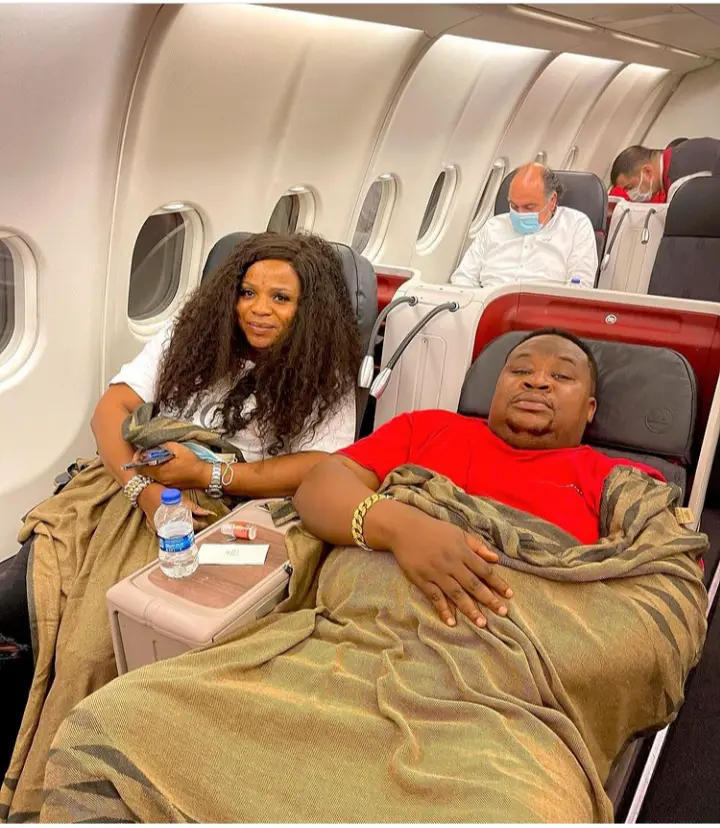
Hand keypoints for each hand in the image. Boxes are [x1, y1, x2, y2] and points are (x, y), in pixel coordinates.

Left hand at [133, 442, 208, 490]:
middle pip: (144, 472)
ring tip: (154, 459)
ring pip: (151, 475)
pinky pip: (158, 478)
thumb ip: (164, 446)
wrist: (203, 476)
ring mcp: (164, 484)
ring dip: (150, 468)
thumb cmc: (192, 462)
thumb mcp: (179, 448)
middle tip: (146, 454)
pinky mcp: (169, 486)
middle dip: (143, 463)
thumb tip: (155, 446)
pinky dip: (157, 472)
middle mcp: (160, 480)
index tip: (140, 452)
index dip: (138, 459)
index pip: (141, 467)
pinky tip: (163, 466)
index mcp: (160, 471)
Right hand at [137, 483, 213, 532]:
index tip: (206, 523)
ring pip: (174, 533)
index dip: (202, 525)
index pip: (194, 526)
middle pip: (184, 532)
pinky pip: (164, 532)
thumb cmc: (163, 493)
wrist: (144, 492)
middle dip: (192, 528)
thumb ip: (195, 508)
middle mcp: (167, 527)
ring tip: (187, 525)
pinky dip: (170, 530)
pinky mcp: (153, 527)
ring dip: (181, 530)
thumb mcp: (181, 499)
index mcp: (176, 519)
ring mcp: (159, 528)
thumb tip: (209, 513)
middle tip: (198, 524)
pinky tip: (174, 526)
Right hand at [388, 513, 512, 628]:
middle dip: (489, 599)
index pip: (484, 570)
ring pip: (456, 593)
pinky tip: (451, 621)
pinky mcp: (421, 579)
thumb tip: (496, 559)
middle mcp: (451, 563)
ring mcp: (436, 573)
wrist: (404, 529)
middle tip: (502, 613)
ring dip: (469, 608)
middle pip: (473, 584)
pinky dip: (442, 609)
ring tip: (481, 622)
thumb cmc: (434, 530)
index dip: (497, 583)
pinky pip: (434, 597)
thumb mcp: (458, 533)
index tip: (510, 595)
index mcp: (461, 551)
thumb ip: (477, 546)